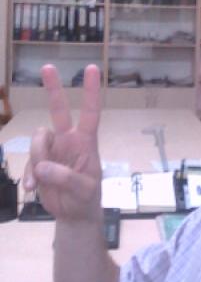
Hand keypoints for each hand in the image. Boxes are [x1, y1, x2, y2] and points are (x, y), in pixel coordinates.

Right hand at [23, 64, 102, 221]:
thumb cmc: (87, 198)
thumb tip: (42, 166)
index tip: (91, 68)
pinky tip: (31, 188)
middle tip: (47, 67)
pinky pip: (28, 160)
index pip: (91, 112)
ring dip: (36, 159)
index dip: (90, 91)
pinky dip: (28, 175)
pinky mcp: (39, 162)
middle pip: (59, 110)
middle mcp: (68, 139)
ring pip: (37, 139)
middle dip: (53, 88)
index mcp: (86, 141)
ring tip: (41, 181)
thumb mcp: (84, 190)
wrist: (74, 214)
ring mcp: (52, 149)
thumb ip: (66, 178)